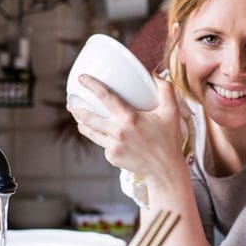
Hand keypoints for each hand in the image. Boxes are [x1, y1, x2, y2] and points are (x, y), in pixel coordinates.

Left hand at [68, 74, 187, 180]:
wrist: (165, 169)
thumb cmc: (169, 139)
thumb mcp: (172, 112)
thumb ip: (166, 90)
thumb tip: (155, 76)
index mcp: (129, 117)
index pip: (105, 96)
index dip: (91, 85)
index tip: (82, 78)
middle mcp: (118, 131)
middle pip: (88, 117)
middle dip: (77, 110)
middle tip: (73, 104)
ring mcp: (113, 146)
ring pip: (90, 133)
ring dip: (83, 125)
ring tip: (80, 121)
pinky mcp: (112, 157)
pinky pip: (103, 145)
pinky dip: (104, 140)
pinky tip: (109, 139)